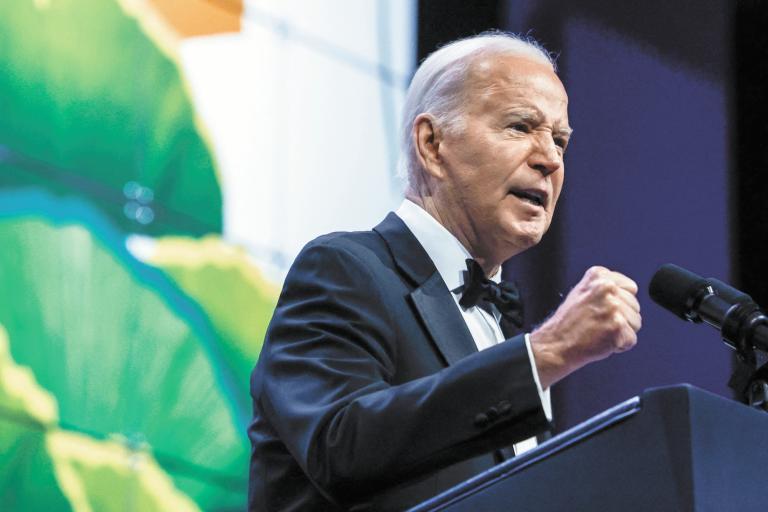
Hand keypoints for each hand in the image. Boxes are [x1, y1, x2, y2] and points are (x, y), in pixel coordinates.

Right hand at [529, 266, 640, 388]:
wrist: (555, 344)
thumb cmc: (568, 322)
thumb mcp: (583, 292)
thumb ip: (605, 288)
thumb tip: (629, 291)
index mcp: (599, 276)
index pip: (631, 288)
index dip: (619, 302)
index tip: (601, 309)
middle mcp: (607, 288)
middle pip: (635, 306)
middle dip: (621, 318)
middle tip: (598, 322)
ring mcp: (613, 307)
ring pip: (636, 323)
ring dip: (621, 331)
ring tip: (599, 331)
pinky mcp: (617, 327)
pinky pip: (631, 340)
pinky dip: (619, 345)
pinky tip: (601, 341)